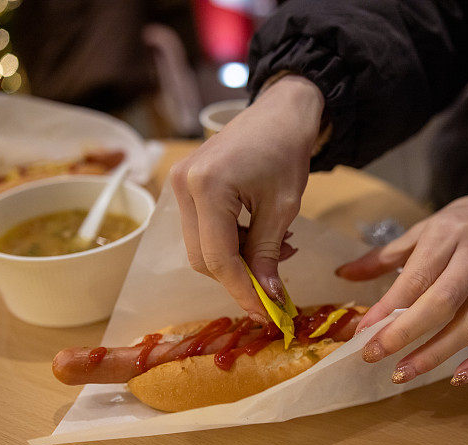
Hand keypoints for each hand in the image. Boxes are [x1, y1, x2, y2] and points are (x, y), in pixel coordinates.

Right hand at [171, 75, 323, 320]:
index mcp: (207, 188)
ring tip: (277, 248)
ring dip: (237, 259)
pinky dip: (230, 241)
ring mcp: (180, 184)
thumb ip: (268, 254)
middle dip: (239, 277)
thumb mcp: (283, 209)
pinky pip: (202, 229)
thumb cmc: (287, 151)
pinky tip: (258, 233)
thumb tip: (267, 299)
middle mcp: (183, 186)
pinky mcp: (186, 184)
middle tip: (275, 282)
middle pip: (202, 257)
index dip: (242, 291)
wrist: (281, 110)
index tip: (266, 313)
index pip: (218, 258)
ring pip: (201, 247)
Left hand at [336, 193, 467, 384]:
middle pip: (443, 303)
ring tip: (403, 373)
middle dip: (405, 333)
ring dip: (437, 354)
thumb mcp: (424, 229)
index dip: (388, 307)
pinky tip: (459, 378)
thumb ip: (385, 255)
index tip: (362, 331)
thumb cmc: (462, 223)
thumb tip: (344, 274)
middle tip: (374, 356)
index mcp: (447, 236)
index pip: (416, 277)